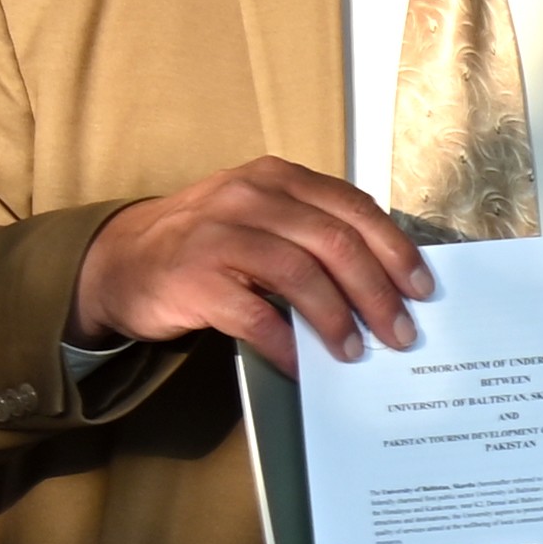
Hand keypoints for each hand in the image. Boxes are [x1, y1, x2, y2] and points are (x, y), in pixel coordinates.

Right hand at [69, 157, 429, 373]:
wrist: (121, 261)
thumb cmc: (206, 244)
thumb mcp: (260, 218)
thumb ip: (311, 233)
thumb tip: (385, 281)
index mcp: (278, 178)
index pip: (353, 209)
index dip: (395, 250)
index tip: (422, 289)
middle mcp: (250, 197)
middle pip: (334, 242)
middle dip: (377, 292)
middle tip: (399, 332)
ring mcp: (219, 235)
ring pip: (299, 274)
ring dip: (336, 319)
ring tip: (354, 352)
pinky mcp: (194, 278)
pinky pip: (254, 315)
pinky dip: (285, 343)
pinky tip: (303, 365)